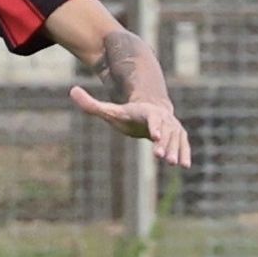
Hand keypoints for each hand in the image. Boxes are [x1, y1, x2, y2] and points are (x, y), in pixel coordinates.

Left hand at [69, 86, 192, 167]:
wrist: (150, 110)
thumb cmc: (127, 113)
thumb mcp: (109, 110)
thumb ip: (91, 104)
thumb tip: (72, 90)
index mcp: (147, 112)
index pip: (151, 119)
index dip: (154, 126)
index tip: (154, 136)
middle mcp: (163, 118)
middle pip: (165, 131)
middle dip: (164, 143)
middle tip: (161, 156)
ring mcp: (173, 126)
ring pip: (176, 138)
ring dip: (176, 150)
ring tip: (173, 164)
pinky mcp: (179, 135)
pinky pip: (183, 144)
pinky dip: (185, 153)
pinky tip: (185, 166)